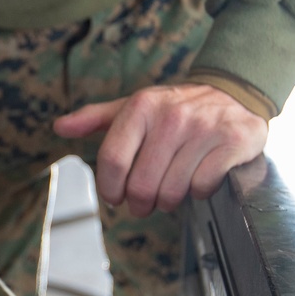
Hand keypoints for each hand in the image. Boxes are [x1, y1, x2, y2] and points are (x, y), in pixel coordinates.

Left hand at [54, 83, 266, 217]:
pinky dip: (198, 193)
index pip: (112, 161)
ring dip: (168, 201)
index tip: (115, 197)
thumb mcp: (135, 107)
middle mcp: (172, 116)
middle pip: (141, 184)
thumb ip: (96, 118)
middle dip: (139, 202)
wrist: (234, 92)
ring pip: (171, 191)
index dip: (109, 188)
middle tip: (144, 202)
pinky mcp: (232, 142)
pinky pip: (202, 187)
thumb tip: (60, 127)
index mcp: (142, 106)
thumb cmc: (176, 107)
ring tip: (170, 192)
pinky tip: (198, 179)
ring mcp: (203, 129)